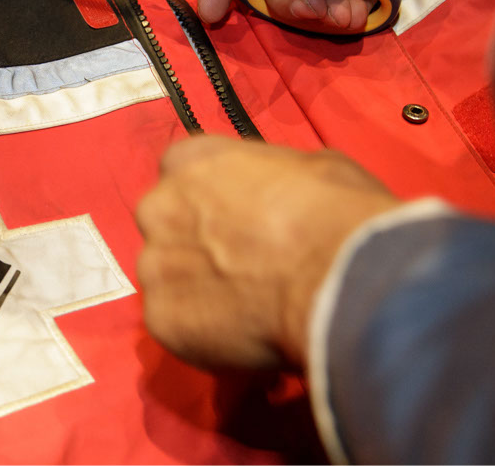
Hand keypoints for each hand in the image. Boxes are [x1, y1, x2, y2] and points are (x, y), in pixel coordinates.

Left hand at [135, 135, 398, 369]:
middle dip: (195, 244)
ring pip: (168, 281)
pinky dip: (203, 335)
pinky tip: (243, 336)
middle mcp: (160, 207)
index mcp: (192, 160)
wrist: (339, 279)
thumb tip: (281, 191)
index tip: (235, 217)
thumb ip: (274, 176)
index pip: (181, 172)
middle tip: (240, 266)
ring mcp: (155, 266)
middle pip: (166, 226)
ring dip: (197, 292)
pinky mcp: (161, 319)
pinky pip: (177, 328)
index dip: (210, 198)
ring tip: (247, 308)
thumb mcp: (314, 165)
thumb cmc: (335, 215)